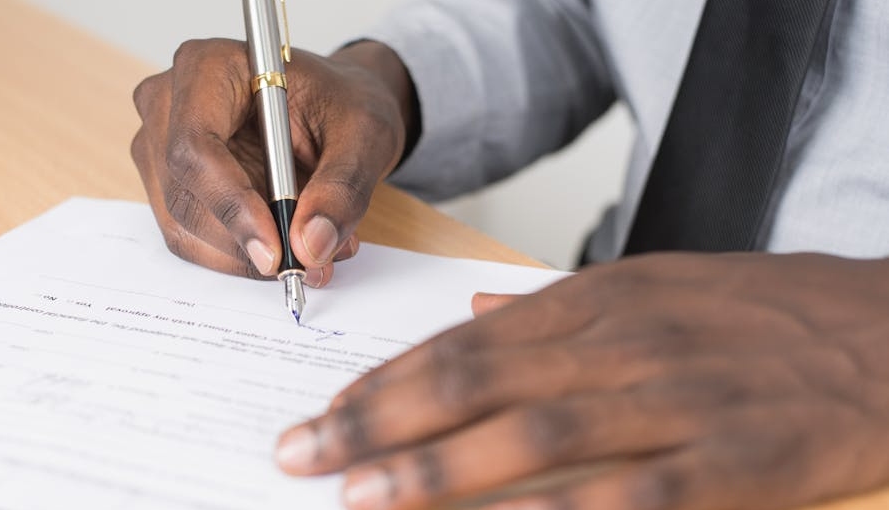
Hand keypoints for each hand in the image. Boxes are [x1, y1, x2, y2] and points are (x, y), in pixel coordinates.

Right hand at [131, 40, 415, 286]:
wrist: (333, 109)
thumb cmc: (341, 104)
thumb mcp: (365, 135)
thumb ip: (342, 188)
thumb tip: (310, 245)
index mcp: (209, 67)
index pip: (195, 146)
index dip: (231, 205)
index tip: (275, 251)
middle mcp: (168, 104)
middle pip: (184, 195)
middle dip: (245, 241)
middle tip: (308, 263)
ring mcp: (160, 146)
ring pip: (184, 226)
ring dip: (245, 254)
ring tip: (311, 249)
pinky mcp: (169, 184)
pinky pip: (191, 238)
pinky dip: (238, 255)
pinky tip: (285, 243)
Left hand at [275, 252, 888, 509]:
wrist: (887, 333)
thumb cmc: (762, 314)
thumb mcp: (655, 284)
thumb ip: (559, 303)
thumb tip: (478, 305)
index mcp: (598, 300)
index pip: (463, 340)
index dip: (385, 380)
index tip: (323, 412)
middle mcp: (622, 344)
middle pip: (476, 383)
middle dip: (378, 422)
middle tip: (304, 455)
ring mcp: (675, 403)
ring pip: (534, 436)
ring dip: (438, 469)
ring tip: (362, 496)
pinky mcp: (732, 463)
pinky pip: (627, 496)